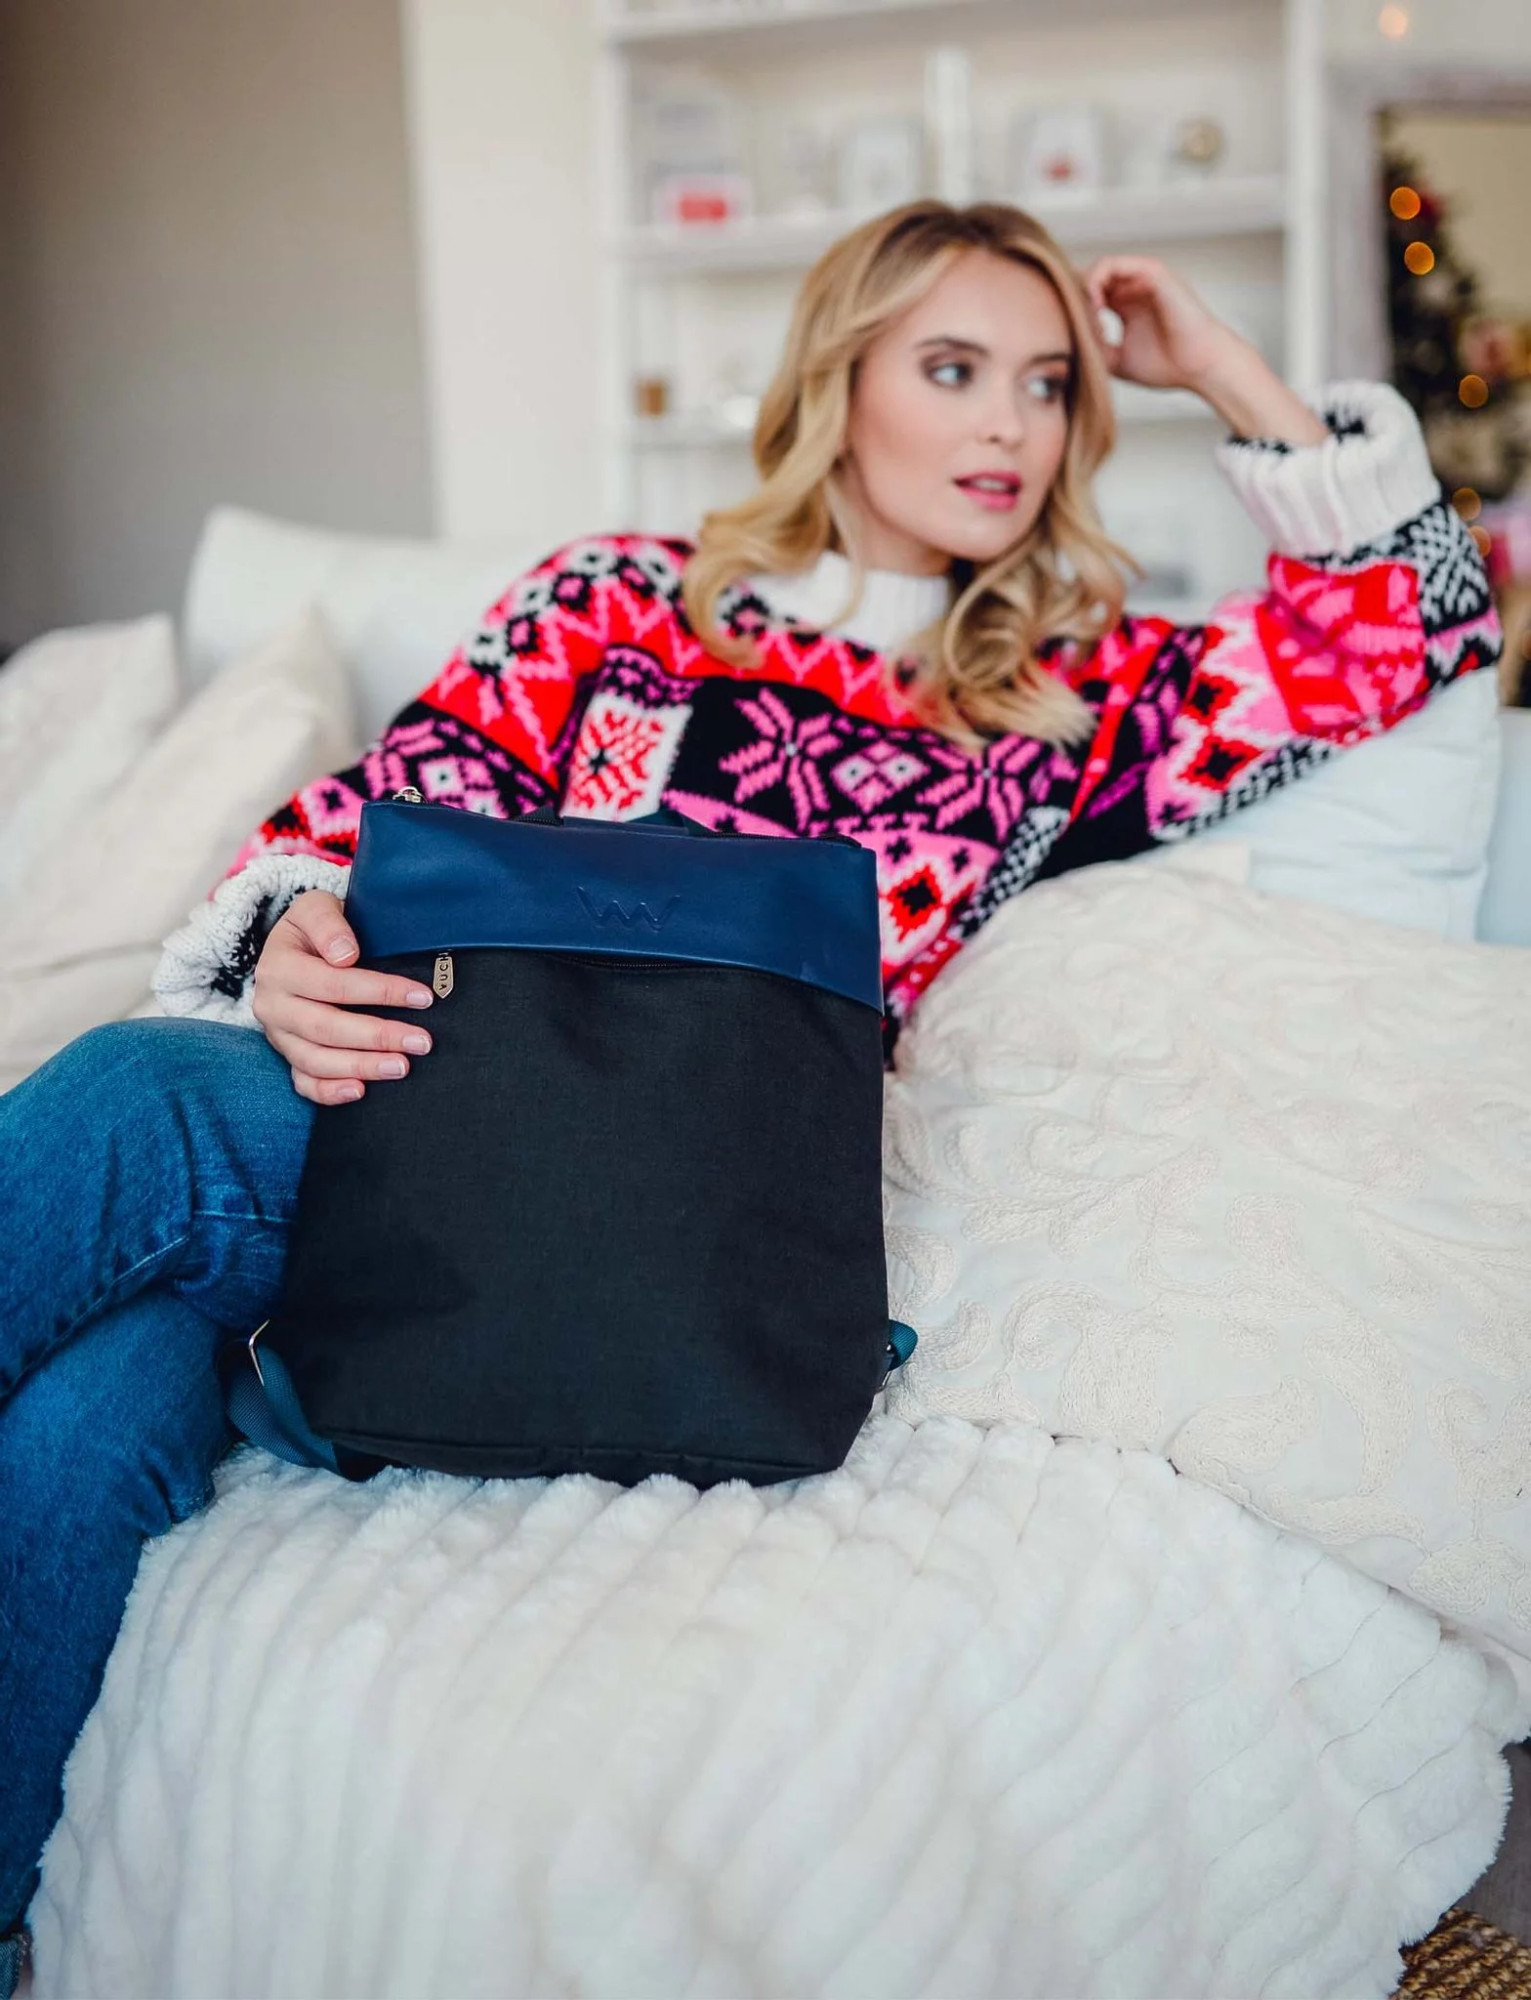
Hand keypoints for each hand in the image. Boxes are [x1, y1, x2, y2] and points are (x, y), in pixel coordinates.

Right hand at [251, 890, 434, 1106]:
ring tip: (402, 1067)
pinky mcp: (287, 1055)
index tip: (422, 997)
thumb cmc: (316, 928)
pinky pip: (303, 1082)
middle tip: (421, 1042)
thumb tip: (346, 955)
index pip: (334, 983)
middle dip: (378, 1036)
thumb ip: (328, 923)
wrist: (297, 947)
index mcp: (278, 966)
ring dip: (361, 1066)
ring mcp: (278, 1034)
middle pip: (326, 1027)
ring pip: (316, 1060)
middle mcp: (272, 1004)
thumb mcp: (316, 907)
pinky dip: (329, 1092)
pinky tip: (360, 1091)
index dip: (380, 992)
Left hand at [1080, 254, 1234, 393]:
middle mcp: (1134, 286)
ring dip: (1082, 291)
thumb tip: (1067, 343)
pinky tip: (1096, 309)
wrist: (1201, 366)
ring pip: (1098, 268)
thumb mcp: (1118, 361)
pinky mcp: (1153, 272)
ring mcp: (1143, 277)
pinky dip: (1096, 284)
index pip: (1088, 294)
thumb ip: (1094, 349)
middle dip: (1073, 299)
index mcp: (1125, 303)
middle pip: (1089, 277)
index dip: (1072, 309)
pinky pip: (1112, 265)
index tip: (1068, 335)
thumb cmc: (1168, 365)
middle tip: (1070, 324)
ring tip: (1085, 319)